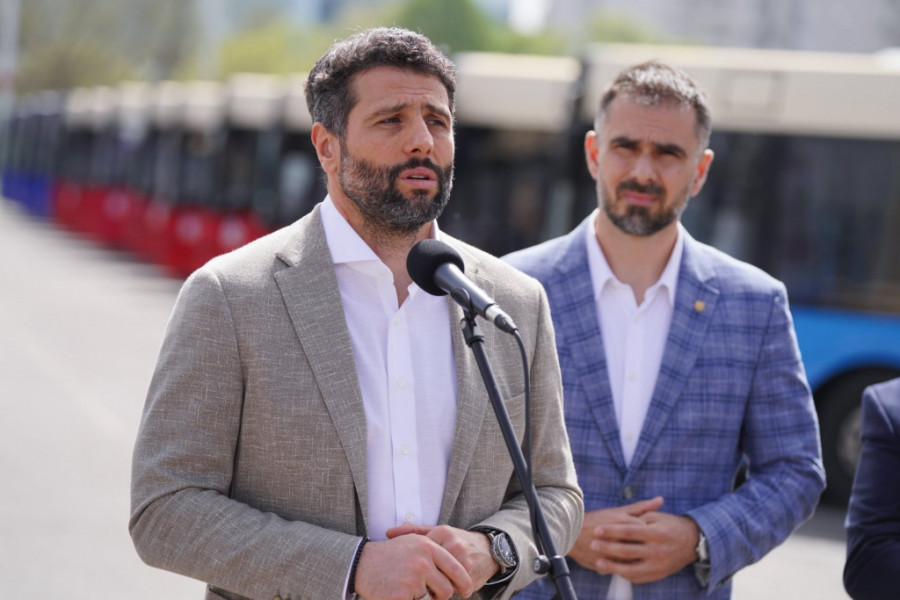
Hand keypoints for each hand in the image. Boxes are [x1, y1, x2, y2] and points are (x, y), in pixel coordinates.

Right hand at [353, 531, 473, 599]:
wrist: (362, 563)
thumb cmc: (391, 554)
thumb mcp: (414, 543)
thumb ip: (436, 552)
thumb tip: (461, 568)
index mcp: (428, 547)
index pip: (457, 568)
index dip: (465, 582)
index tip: (467, 591)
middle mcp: (422, 561)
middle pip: (447, 589)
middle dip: (440, 595)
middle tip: (427, 593)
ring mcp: (412, 578)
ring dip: (423, 599)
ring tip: (407, 589)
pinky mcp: (402, 594)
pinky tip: (398, 593)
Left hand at [386, 523, 496, 595]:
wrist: (487, 550)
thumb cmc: (457, 542)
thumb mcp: (437, 533)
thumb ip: (414, 532)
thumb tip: (388, 532)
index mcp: (442, 532)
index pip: (420, 552)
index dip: (416, 564)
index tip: (414, 567)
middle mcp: (453, 544)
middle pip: (429, 568)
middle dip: (426, 577)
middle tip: (424, 579)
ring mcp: (463, 559)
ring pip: (440, 580)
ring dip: (438, 585)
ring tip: (438, 582)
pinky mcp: (470, 573)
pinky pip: (452, 588)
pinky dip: (450, 589)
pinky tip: (451, 585)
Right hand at [568, 496, 663, 571]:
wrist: (572, 532)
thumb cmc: (597, 520)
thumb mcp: (620, 511)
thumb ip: (641, 507)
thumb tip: (660, 500)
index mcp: (624, 522)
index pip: (649, 530)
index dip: (655, 534)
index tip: (659, 536)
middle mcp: (619, 536)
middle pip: (643, 545)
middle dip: (650, 547)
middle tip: (653, 547)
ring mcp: (612, 551)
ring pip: (634, 558)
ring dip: (640, 558)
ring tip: (642, 557)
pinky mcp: (606, 562)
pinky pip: (624, 569)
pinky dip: (630, 568)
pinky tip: (633, 566)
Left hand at [592, 504, 699, 583]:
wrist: (692, 542)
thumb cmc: (671, 526)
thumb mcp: (657, 517)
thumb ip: (638, 518)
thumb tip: (618, 521)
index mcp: (657, 533)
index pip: (629, 531)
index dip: (612, 531)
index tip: (598, 529)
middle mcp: (658, 550)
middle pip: (628, 550)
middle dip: (607, 548)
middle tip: (593, 544)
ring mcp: (658, 565)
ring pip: (631, 569)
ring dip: (613, 566)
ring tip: (598, 562)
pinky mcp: (658, 574)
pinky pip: (638, 577)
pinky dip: (624, 574)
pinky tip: (613, 570)